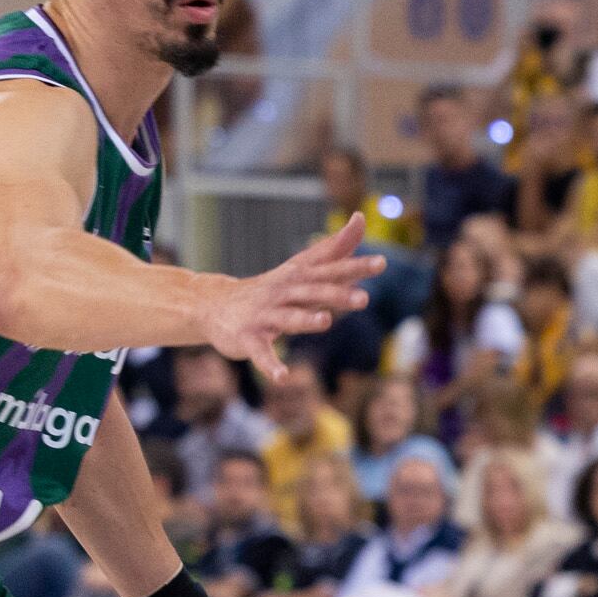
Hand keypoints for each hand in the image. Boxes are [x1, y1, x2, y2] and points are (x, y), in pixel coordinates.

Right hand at [209, 217, 379, 381]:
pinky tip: (283, 377)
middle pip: (313, 292)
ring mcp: (265, 316)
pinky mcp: (248, 338)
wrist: (215, 305)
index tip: (382, 262)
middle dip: (336, 295)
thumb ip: (334, 248)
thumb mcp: (302, 267)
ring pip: (288, 318)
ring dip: (306, 320)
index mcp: (299, 278)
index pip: (330, 270)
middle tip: (364, 298)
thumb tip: (360, 218)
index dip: (355, 266)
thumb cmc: (271, 288)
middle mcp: (283, 294)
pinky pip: (261, 353)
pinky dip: (271, 365)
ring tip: (325, 322)